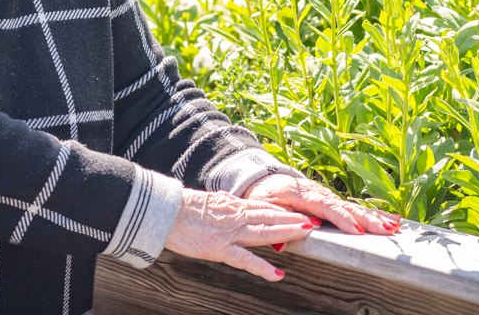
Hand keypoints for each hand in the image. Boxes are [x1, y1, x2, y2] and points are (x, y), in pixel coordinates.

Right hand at [164, 188, 318, 281]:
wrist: (164, 210)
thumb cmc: (181, 210)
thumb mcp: (207, 204)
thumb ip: (223, 209)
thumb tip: (232, 210)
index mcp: (232, 205)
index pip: (263, 206)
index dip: (283, 209)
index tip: (300, 210)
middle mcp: (235, 215)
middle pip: (270, 216)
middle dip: (293, 218)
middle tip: (314, 220)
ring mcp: (229, 232)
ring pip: (264, 232)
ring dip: (287, 232)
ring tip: (306, 233)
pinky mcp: (220, 248)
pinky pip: (245, 259)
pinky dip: (263, 268)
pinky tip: (278, 274)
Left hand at [241, 173, 401, 237]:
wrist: (263, 179)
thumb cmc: (262, 196)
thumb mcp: (263, 207)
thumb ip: (279, 218)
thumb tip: (294, 235)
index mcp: (302, 194)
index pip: (326, 207)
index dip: (342, 218)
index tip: (356, 229)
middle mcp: (319, 193)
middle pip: (346, 207)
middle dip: (367, 219)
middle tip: (386, 229)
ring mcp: (327, 196)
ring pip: (354, 207)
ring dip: (375, 217)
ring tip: (394, 226)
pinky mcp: (333, 201)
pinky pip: (354, 208)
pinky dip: (373, 213)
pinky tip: (391, 219)